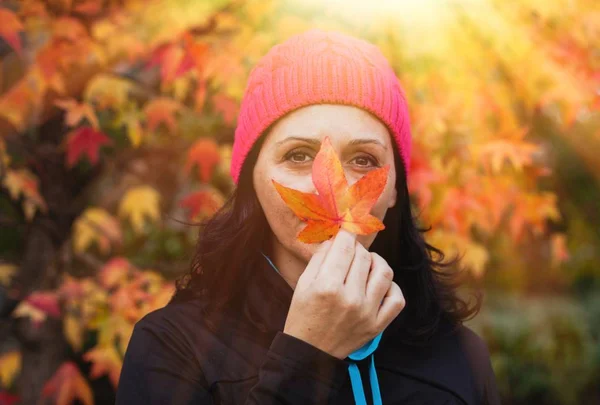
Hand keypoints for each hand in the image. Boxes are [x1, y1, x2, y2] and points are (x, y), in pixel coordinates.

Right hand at [283, 229, 405, 359]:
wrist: (310, 353)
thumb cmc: (303, 315)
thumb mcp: (303, 283)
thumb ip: (320, 258)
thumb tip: (337, 238)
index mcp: (327, 286)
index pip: (345, 247)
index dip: (345, 236)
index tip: (343, 236)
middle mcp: (350, 298)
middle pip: (364, 256)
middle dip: (356, 248)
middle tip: (350, 253)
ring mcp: (367, 312)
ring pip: (384, 272)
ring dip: (376, 262)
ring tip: (366, 265)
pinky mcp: (378, 325)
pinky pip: (397, 298)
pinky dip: (391, 287)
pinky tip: (378, 285)